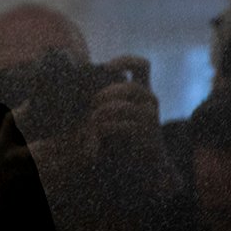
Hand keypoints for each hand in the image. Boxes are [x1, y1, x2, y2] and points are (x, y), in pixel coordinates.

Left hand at [22, 55, 177, 198]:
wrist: (146, 169)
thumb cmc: (125, 139)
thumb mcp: (115, 113)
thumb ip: (104, 99)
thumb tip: (80, 80)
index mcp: (143, 92)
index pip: (142, 66)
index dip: (125, 61)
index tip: (107, 69)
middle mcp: (150, 102)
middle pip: (127, 87)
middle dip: (104, 95)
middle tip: (91, 107)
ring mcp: (151, 118)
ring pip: (120, 107)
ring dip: (100, 114)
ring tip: (92, 123)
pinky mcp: (148, 136)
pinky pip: (123, 126)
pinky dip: (106, 129)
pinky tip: (99, 134)